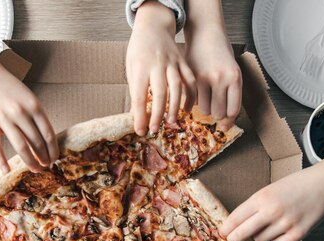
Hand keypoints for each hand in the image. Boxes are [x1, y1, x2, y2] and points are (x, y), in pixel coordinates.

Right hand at [0, 61, 57, 172]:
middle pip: (36, 142)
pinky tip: (6, 171)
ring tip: (35, 169)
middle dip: (43, 157)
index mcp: (34, 106)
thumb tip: (48, 141)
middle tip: (46, 166)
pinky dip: (1, 160)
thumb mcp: (30, 98)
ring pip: (20, 146)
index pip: (48, 134)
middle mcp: (20, 112)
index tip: (55, 159)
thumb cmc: (11, 89)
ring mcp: (3, 118)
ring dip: (30, 161)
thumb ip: (39, 117)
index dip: (53, 150)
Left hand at [127, 1, 196, 135]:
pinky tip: (187, 109)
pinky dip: (191, 96)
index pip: (139, 96)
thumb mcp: (131, 68)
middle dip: (157, 114)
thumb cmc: (139, 50)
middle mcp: (158, 64)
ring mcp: (173, 63)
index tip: (140, 131)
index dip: (140, 116)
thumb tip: (137, 115)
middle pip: (160, 93)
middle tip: (155, 129)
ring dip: (175, 107)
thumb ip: (135, 89)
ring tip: (171, 122)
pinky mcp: (184, 62)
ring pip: (177, 87)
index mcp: (141, 66)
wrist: (154, 26)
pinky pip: (190, 81)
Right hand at [184, 0, 240, 130]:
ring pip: (204, 109)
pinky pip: (191, 101)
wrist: (206, 33)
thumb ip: (230, 96)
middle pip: (218, 113)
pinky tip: (195, 94)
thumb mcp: (232, 73)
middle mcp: (221, 78)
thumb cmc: (221, 55)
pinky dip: (192, 102)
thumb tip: (225, 125)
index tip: (224, 123)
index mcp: (235, 78)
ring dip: (204, 107)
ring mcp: (204, 78)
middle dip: (216, 113)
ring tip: (205, 97)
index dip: (228, 119)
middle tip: (214, 105)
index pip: (233, 110)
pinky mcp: (191, 77)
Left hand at [219, 164, 323, 240]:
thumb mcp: (270, 189)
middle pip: (243, 232)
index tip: (222, 232)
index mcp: (262, 197)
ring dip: (260, 235)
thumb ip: (255, 205)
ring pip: (260, 239)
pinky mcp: (298, 234)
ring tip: (269, 225)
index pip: (236, 217)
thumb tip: (238, 223)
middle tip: (231, 240)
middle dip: (234, 238)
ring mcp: (285, 223)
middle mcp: (272, 211)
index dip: (226, 227)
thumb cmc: (296, 185)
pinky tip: (281, 231)